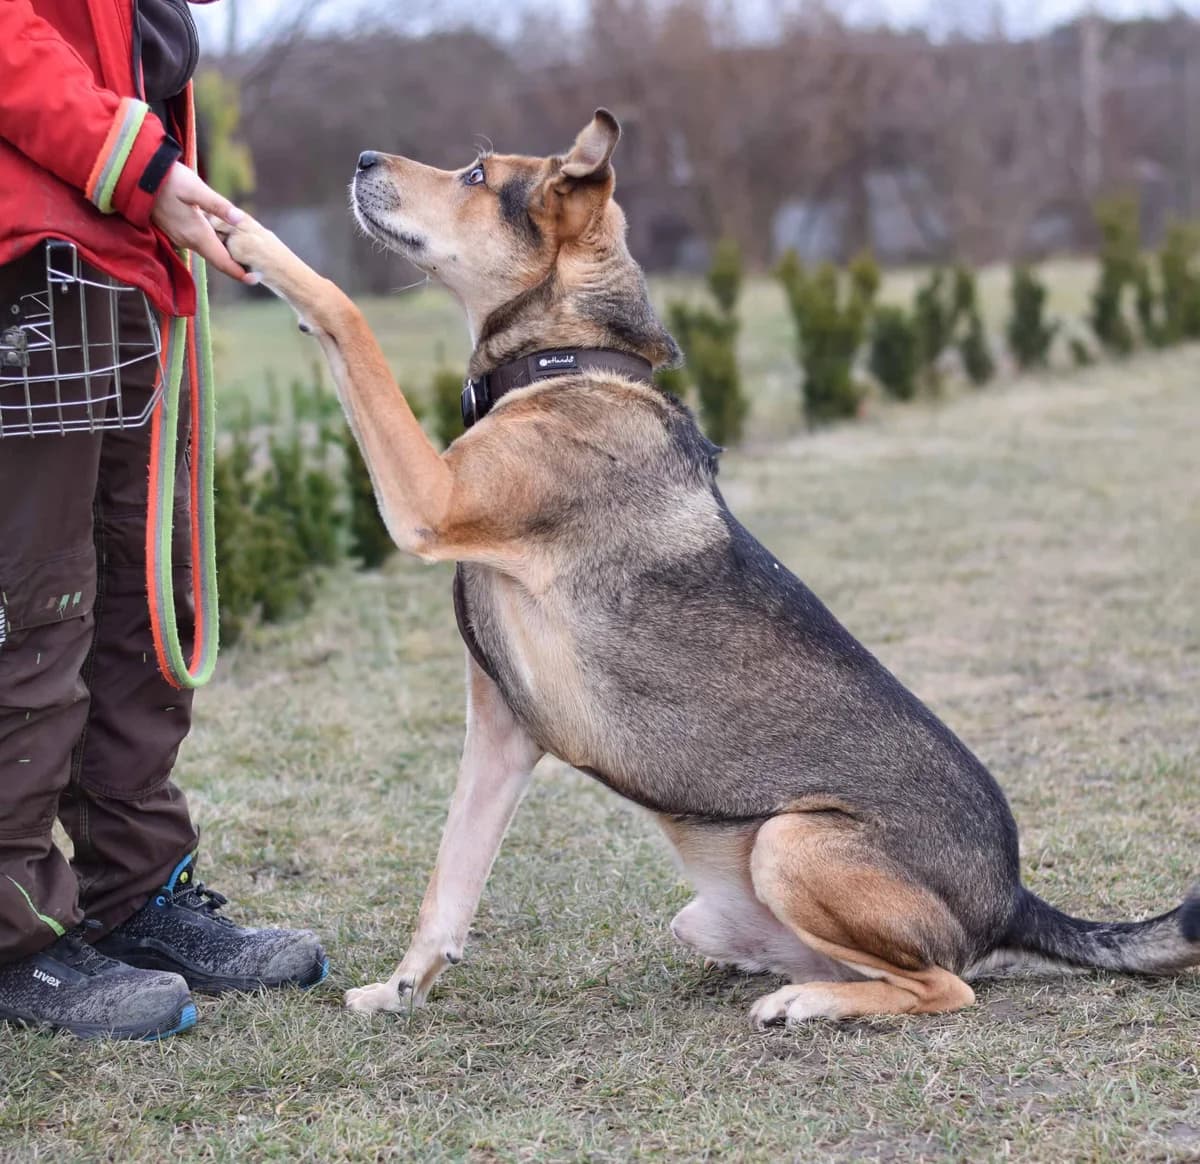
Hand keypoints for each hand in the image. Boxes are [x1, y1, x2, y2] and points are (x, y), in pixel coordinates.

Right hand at [150, 162, 255, 282]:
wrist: (137, 175)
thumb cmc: (167, 179)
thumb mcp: (196, 188)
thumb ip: (218, 206)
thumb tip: (240, 219)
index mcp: (197, 234)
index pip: (222, 261)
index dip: (239, 273)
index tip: (255, 280)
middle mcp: (188, 241)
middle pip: (217, 259)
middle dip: (235, 265)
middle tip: (256, 268)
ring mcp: (180, 237)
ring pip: (208, 250)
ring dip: (225, 254)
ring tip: (245, 255)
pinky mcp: (175, 231)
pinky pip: (199, 242)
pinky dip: (214, 244)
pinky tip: (224, 238)